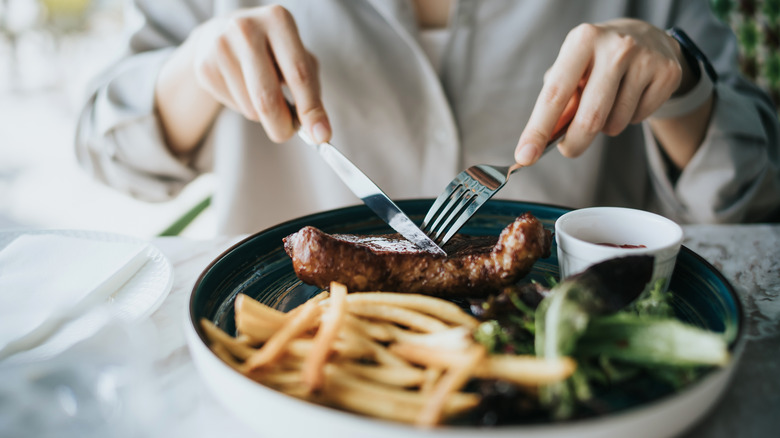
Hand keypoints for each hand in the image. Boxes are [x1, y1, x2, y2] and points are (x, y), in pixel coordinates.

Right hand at [190, 5, 330, 142]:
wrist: (221, 34)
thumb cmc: (271, 50)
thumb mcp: (297, 57)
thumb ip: (310, 90)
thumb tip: (318, 131)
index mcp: (278, 20)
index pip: (298, 73)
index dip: (311, 109)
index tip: (321, 135)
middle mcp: (246, 29)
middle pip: (267, 97)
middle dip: (282, 126)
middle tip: (288, 134)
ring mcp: (220, 47)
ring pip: (251, 108)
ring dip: (264, 114)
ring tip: (263, 91)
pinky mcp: (204, 66)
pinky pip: (235, 107)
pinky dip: (245, 107)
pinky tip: (242, 86)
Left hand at [515, 19, 691, 165]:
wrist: (646, 36)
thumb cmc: (595, 60)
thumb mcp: (571, 69)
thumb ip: (557, 102)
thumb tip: (544, 140)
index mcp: (582, 40)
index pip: (555, 94)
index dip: (538, 129)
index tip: (525, 156)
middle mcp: (615, 47)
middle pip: (589, 118)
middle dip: (574, 144)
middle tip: (569, 150)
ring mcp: (645, 59)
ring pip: (614, 124)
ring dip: (605, 127)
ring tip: (608, 103)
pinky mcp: (667, 73)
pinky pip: (638, 119)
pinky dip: (629, 119)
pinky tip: (631, 96)